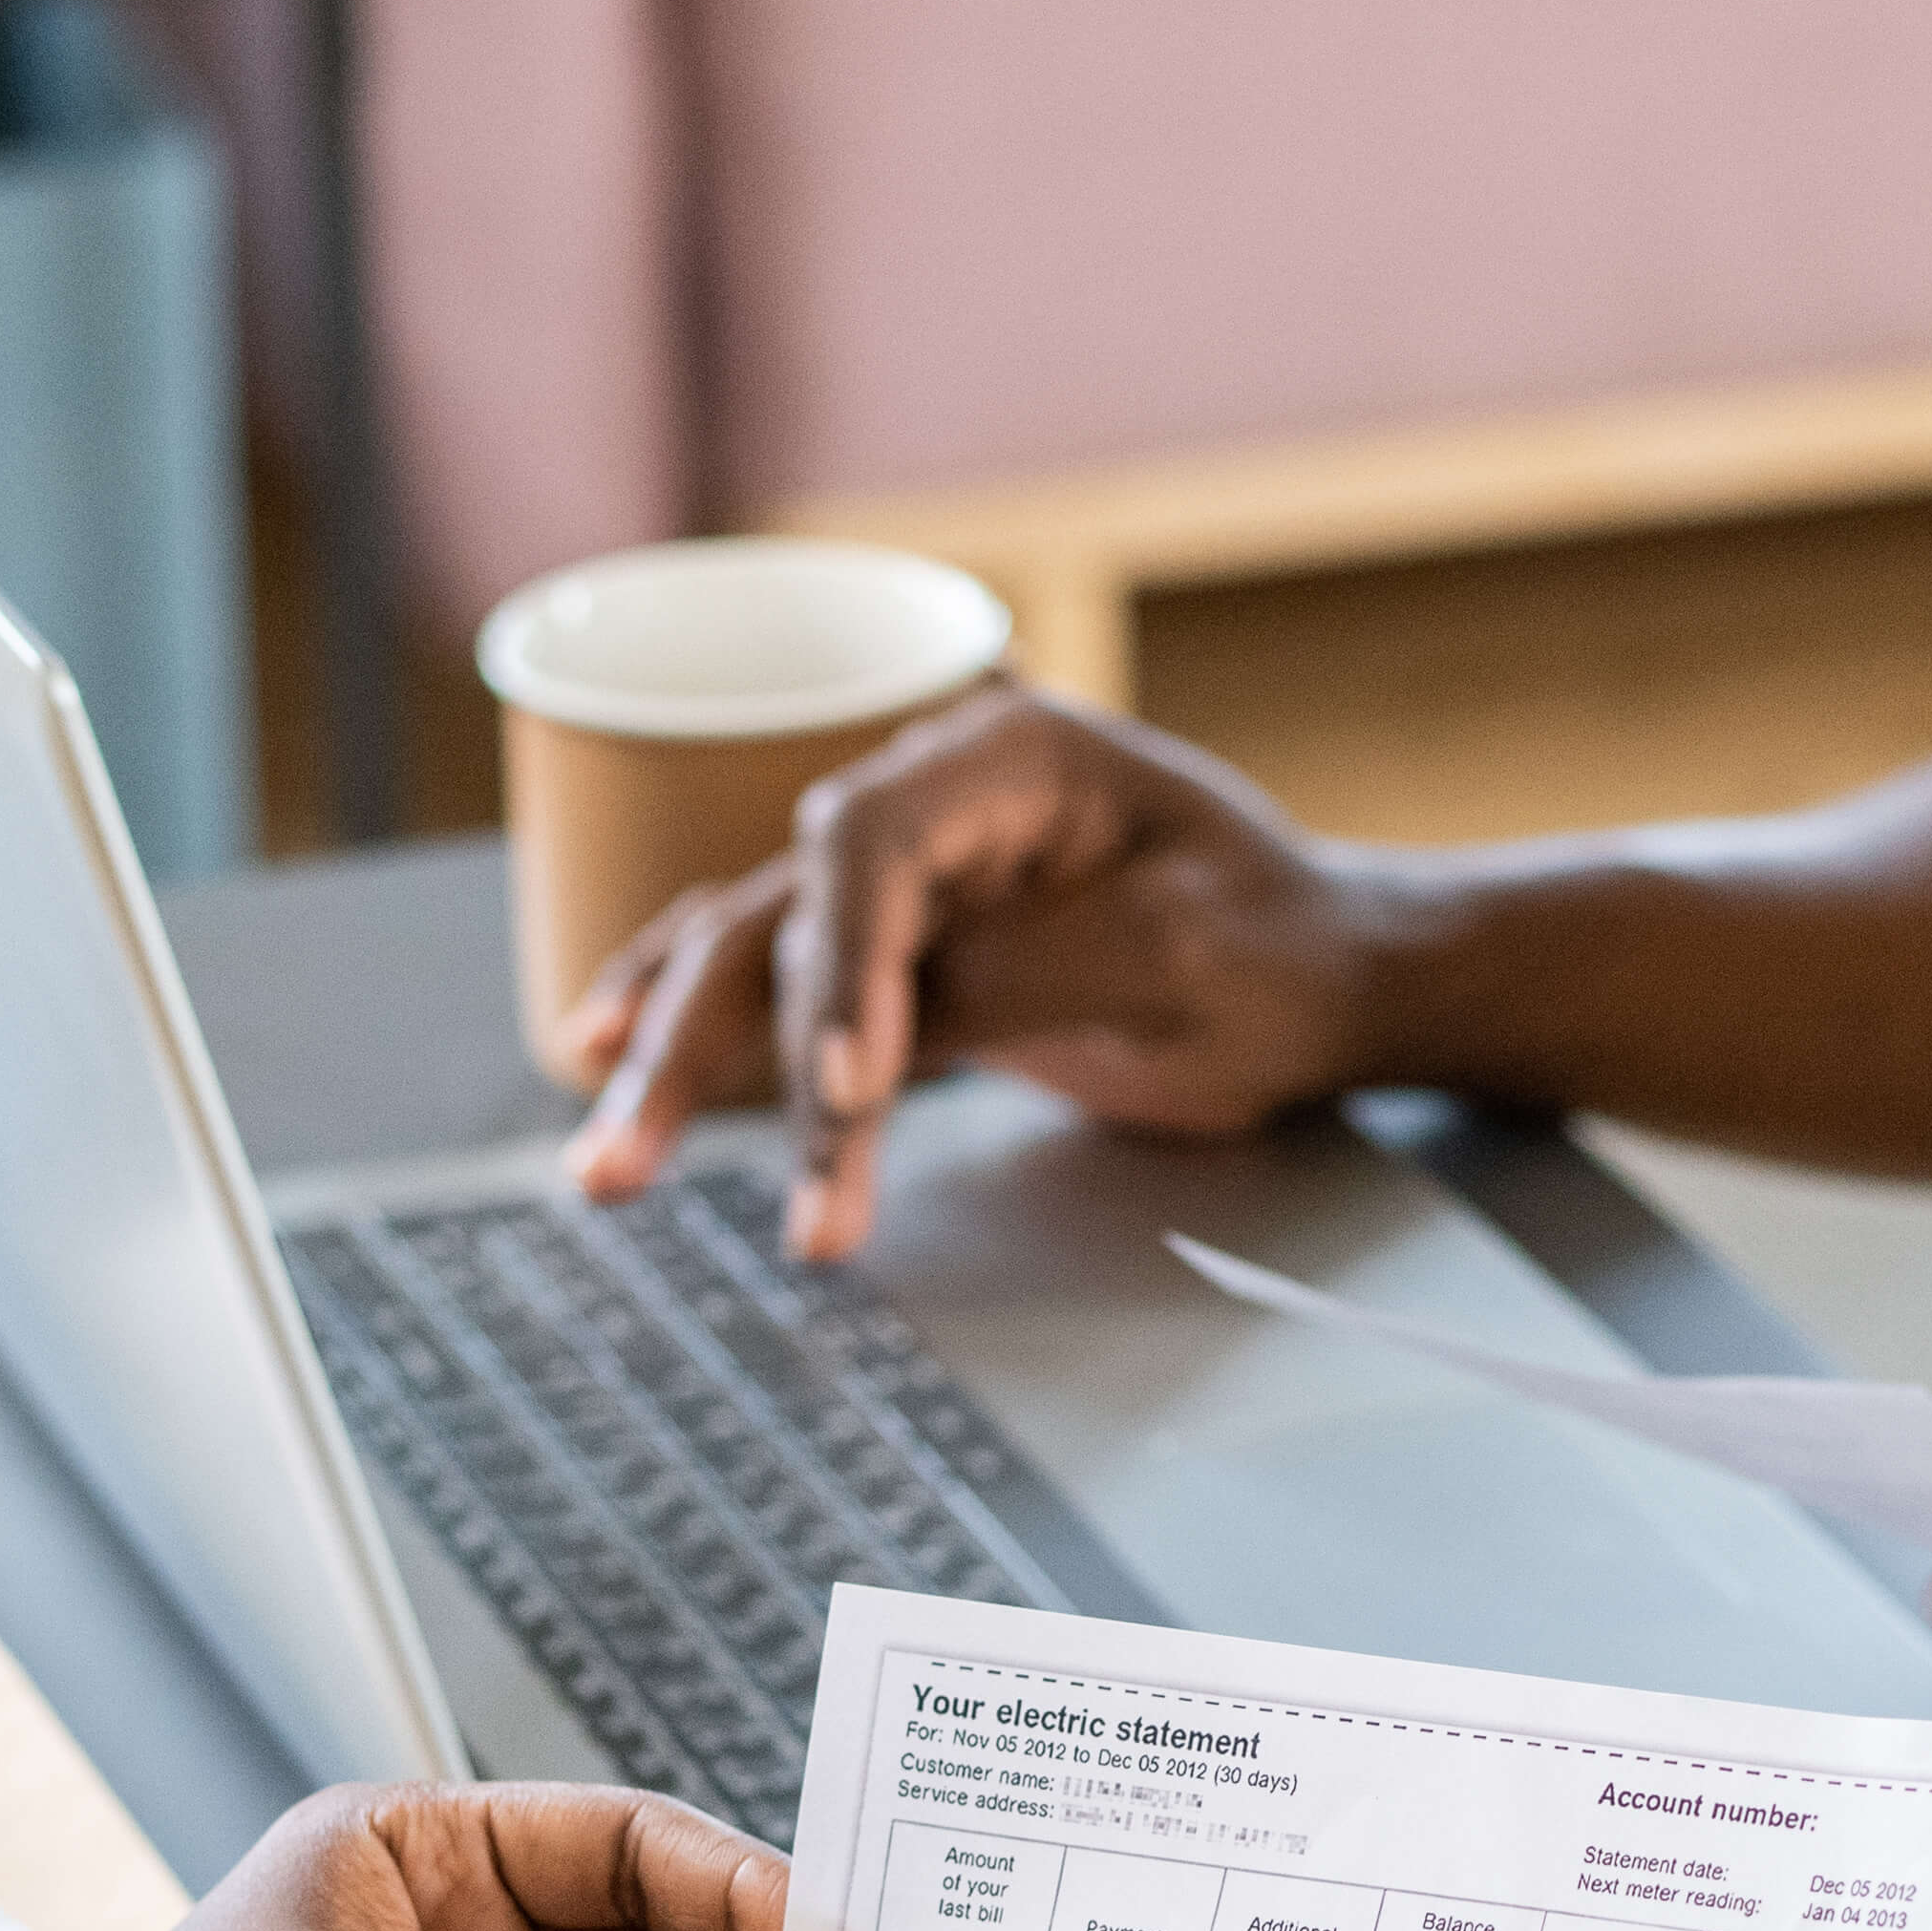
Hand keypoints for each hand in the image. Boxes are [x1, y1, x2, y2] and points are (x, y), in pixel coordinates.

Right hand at [561, 689, 1394, 1257]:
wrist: (1332, 983)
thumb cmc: (1282, 949)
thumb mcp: (1180, 956)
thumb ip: (1022, 975)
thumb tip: (874, 1035)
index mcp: (1008, 758)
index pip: (866, 844)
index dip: (837, 965)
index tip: (853, 1087)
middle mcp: (935, 803)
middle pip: (777, 910)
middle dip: (699, 1042)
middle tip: (629, 1160)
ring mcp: (912, 884)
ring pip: (753, 961)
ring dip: (673, 1064)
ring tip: (599, 1172)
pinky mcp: (907, 964)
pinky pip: (781, 999)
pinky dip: (702, 1043)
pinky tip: (605, 1065)